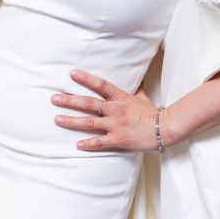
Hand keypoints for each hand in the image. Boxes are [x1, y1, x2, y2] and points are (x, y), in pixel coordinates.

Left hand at [51, 68, 168, 152]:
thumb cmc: (153, 113)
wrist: (165, 128)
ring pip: (89, 122)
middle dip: (69, 100)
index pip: (100, 85)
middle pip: (88, 103)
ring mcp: (116, 125)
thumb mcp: (143, 98)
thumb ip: (136, 89)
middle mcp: (115, 110)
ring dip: (71, 121)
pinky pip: (100, 142)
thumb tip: (137, 79)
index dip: (86, 78)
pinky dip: (88, 144)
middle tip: (54, 98)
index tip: (72, 74)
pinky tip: (77, 144)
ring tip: (57, 119)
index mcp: (120, 98)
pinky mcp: (119, 139)